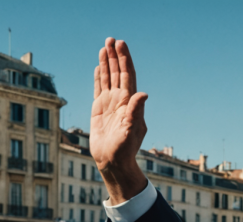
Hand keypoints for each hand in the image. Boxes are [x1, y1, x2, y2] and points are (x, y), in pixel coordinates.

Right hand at [90, 38, 148, 203]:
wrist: (113, 161)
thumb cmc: (124, 149)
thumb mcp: (132, 130)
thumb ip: (136, 112)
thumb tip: (144, 94)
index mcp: (130, 102)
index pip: (128, 75)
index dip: (125, 59)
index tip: (120, 45)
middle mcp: (121, 100)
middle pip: (118, 73)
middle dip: (115, 56)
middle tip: (111, 40)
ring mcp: (110, 104)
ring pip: (108, 78)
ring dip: (106, 63)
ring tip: (104, 47)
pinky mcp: (99, 109)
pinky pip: (99, 88)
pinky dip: (99, 77)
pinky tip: (98, 67)